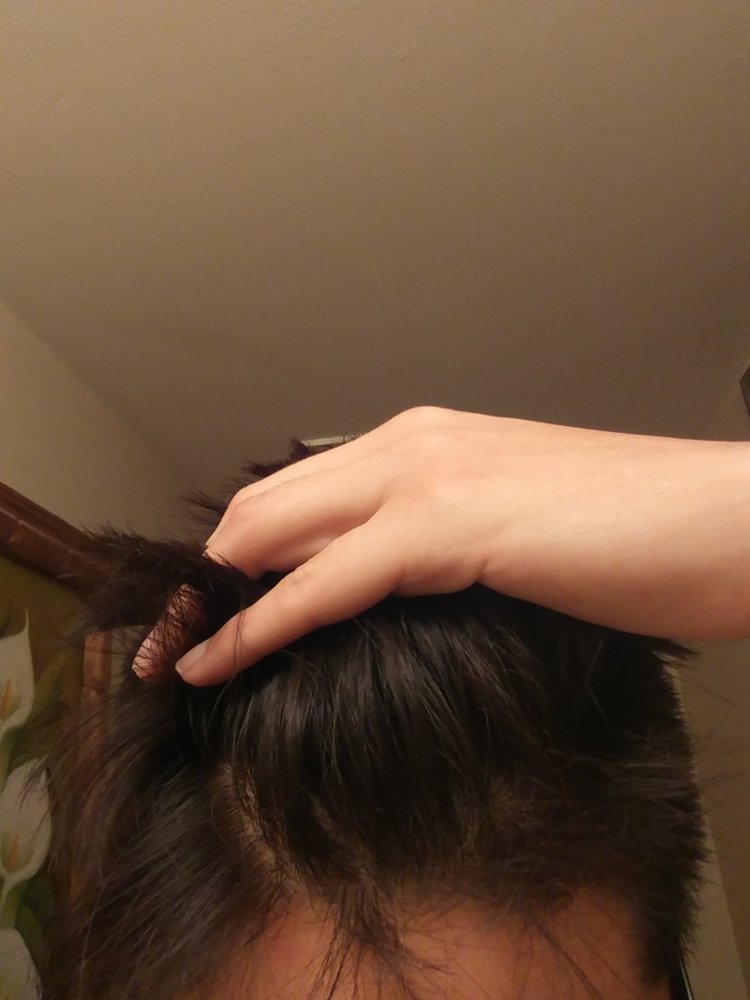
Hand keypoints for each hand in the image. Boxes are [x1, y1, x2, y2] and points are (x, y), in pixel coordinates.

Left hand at [139, 406, 749, 684]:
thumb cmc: (632, 530)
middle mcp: (411, 443)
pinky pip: (324, 581)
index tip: (211, 605)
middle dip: (209, 575)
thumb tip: (387, 580)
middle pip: (266, 508)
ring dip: (219, 601)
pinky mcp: (448, 525)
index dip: (243, 550)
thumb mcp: (512, 524)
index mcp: (425, 439)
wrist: (720, 519)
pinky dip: (263, 625)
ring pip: (277, 536)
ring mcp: (426, 476)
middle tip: (172, 634)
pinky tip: (223, 660)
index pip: (299, 491)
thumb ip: (441, 537)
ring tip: (180, 654)